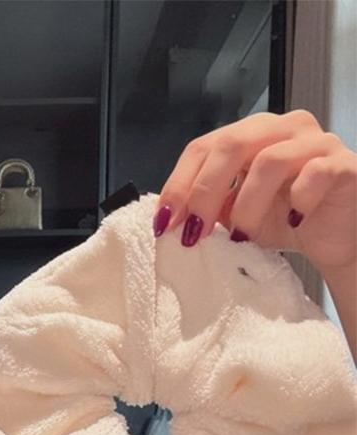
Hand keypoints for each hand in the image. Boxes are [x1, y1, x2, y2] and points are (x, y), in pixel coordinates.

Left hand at [152, 109, 356, 282]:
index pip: (202, 148)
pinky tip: (293, 221)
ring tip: (241, 237)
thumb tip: (169, 222)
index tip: (164, 224)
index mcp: (248, 135)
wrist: (336, 237)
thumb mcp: (234, 215)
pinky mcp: (343, 163)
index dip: (178, 186)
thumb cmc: (285, 219)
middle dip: (204, 193)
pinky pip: (316, 173)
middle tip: (194, 233)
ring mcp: (315, 142)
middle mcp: (280, 128)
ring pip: (269, 161)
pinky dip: (297, 200)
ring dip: (246, 205)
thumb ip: (207, 209)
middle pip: (230, 146)